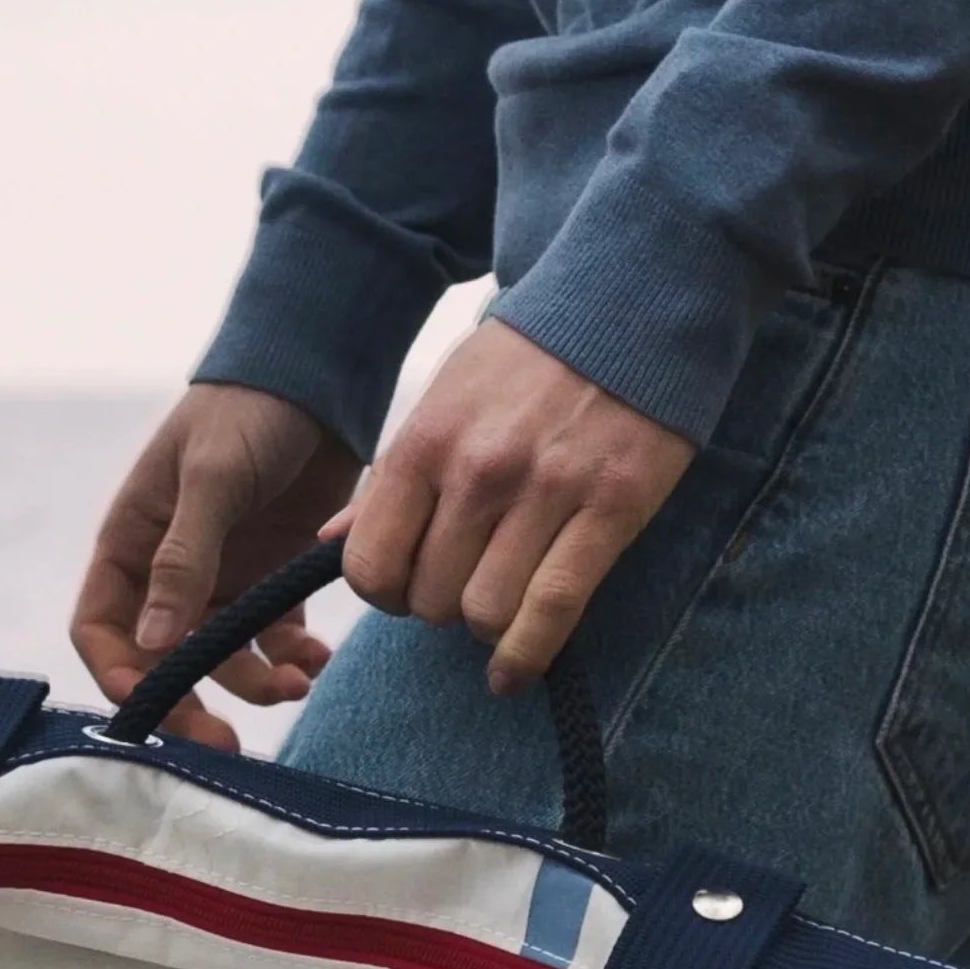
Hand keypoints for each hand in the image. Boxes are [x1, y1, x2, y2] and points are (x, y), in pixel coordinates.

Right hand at [73, 384, 362, 748]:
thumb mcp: (210, 479)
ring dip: (255, 684)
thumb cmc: (248, 411)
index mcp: (130, 546)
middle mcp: (167, 574)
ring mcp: (220, 581)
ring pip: (223, 660)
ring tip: (299, 683)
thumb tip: (154, 645)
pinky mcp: (270, 580)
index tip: (157, 706)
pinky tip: (318, 659)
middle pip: (162, 663)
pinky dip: (294, 657)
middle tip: (224, 744)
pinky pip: (273, 640)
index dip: (120, 676)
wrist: (319, 371)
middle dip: (191, 705)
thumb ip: (184, 559)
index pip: (101, 631)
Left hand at [338, 318, 692, 692]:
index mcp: (425, 442)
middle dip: (439, 606)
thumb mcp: (444, 399)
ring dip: (485, 624)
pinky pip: (551, 610)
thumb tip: (330, 543)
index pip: (369, 565)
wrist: (638, 295)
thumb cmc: (531, 358)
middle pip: (428, 599)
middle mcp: (478, 470)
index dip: (383, 593)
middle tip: (465, 583)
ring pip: (483, 613)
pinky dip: (525, 656)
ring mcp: (546, 489)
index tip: (405, 586)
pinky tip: (511, 673)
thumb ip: (391, 477)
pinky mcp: (610, 506)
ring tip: (500, 598)